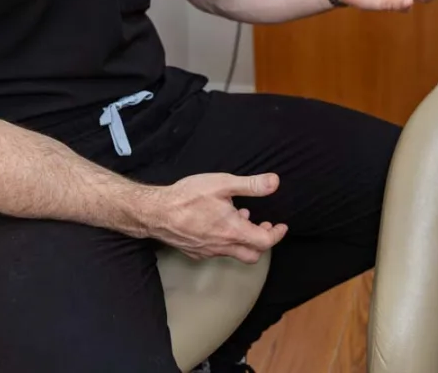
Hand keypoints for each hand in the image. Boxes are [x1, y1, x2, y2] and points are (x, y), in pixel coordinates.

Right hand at [141, 172, 287, 263]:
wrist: (156, 212)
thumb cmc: (189, 196)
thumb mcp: (223, 184)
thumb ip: (251, 185)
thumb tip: (275, 183)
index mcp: (232, 231)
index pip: (264, 242)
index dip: (276, 235)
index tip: (281, 225)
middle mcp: (222, 246)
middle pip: (252, 255)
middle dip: (262, 241)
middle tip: (264, 225)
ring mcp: (207, 252)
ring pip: (234, 253)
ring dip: (243, 238)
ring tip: (241, 216)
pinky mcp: (195, 252)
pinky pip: (218, 252)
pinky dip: (227, 240)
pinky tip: (220, 222)